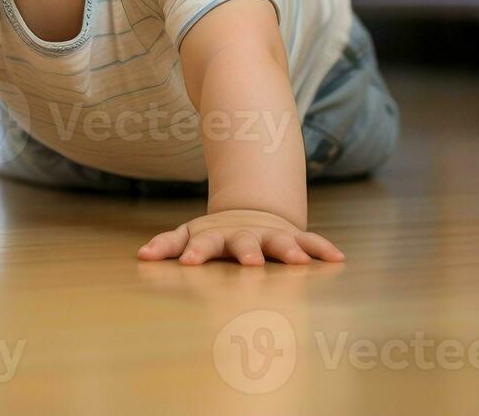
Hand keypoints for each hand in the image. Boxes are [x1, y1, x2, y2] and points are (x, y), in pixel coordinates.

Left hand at [137, 208, 343, 265]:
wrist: (252, 213)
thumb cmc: (214, 235)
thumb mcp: (189, 236)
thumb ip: (167, 245)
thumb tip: (140, 255)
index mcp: (215, 236)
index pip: (203, 243)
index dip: (197, 252)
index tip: (191, 263)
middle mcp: (244, 235)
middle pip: (244, 243)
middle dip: (247, 253)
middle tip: (250, 265)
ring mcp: (269, 234)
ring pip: (281, 242)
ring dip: (289, 251)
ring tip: (300, 262)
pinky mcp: (292, 236)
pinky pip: (310, 241)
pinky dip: (322, 248)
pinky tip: (337, 258)